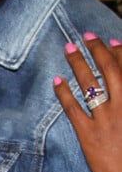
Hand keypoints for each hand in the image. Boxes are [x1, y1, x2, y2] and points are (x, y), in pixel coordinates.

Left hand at [53, 32, 121, 171]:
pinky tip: (56, 80)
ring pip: (90, 84)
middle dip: (98, 50)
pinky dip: (63, 92)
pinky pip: (73, 109)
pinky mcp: (89, 137)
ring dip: (78, 63)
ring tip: (69, 48)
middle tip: (87, 35)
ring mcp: (107, 122)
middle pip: (111, 72)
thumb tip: (119, 88)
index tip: (113, 40)